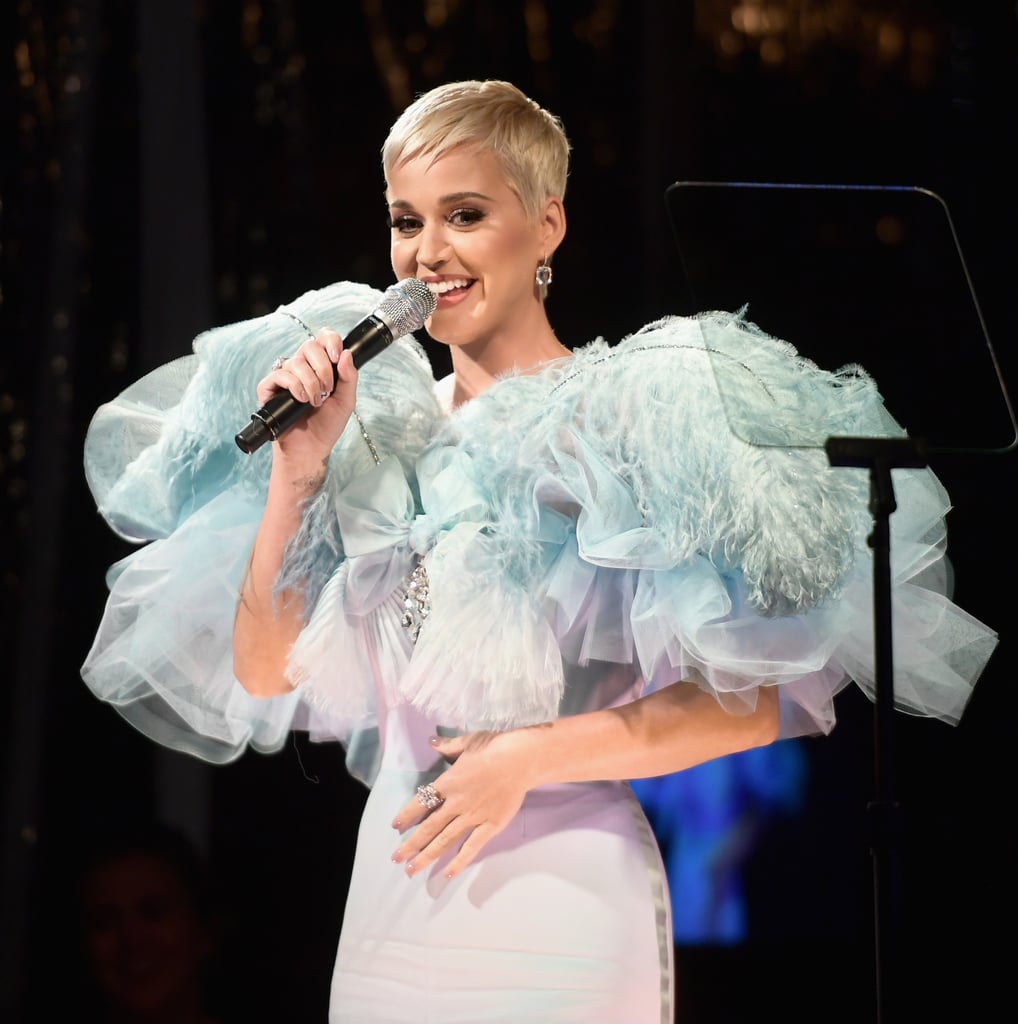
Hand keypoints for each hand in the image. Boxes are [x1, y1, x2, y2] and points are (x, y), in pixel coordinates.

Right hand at [256, 328, 357, 456]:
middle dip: (323, 368)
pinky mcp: (269, 388)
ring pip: (296, 362)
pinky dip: (294, 386)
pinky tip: (301, 400)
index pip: (323, 338)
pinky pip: (279, 375)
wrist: (311, 448)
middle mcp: (302, 367)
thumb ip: (349, 377)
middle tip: (328, 390)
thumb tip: (346, 353)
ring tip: (315, 402)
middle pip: (309, 346)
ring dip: (311, 383)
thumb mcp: (346, 400)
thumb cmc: (327, 425)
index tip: (337, 357)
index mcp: (321, 365)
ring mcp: (285, 376)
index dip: (330, 341)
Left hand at [390, 730, 535, 879]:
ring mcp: (472, 817)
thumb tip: (431, 741)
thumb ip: (447, 745)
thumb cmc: (494, 747)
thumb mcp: (467, 742)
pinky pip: (472, 847)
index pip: (421, 802)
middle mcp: (456, 803)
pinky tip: (448, 874)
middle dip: (410, 845)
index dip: (407, 815)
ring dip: (427, 856)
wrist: (521, 759)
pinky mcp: (490, 826)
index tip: (395, 826)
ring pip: (445, 840)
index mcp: (448, 782)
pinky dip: (459, 861)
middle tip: (396, 858)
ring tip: (411, 870)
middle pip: (429, 827)